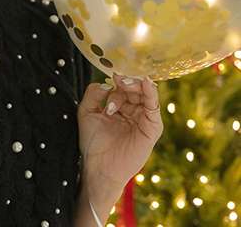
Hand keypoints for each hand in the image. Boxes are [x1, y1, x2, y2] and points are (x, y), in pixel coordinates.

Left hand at [77, 74, 163, 192]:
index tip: (112, 75)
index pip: (122, 85)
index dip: (118, 79)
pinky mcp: (151, 128)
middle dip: (127, 81)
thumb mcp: (86, 111)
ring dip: (136, 85)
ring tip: (124, 84)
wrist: (98, 165)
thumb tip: (106, 83)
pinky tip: (147, 84)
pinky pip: (154, 108)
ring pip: (146, 94)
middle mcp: (133, 109)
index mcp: (119, 103)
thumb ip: (93, 94)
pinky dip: (152, 94)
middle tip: (118, 79)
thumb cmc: (92, 139)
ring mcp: (143, 118)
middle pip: (135, 87)